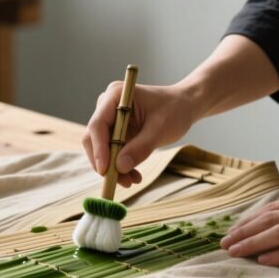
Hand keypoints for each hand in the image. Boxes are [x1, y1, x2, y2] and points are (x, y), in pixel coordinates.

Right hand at [82, 82, 198, 186]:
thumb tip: (120, 167)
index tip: (105, 170)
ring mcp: (110, 119)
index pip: (98, 124)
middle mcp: (107, 106)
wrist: (184, 106)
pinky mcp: (115, 132)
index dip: (99, 149)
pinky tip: (134, 176)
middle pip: (94, 138)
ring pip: (101, 149)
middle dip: (105, 162)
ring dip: (113, 168)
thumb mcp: (161, 129)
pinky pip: (111, 152)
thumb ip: (141, 147)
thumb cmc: (175, 110)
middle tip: (121, 181)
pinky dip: (120, 166)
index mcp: (115, 96)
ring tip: (132, 181)